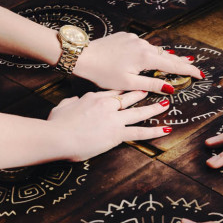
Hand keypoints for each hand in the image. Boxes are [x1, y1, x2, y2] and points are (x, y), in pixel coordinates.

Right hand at [47, 90, 171, 160]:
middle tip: (154, 90)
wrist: (58, 136)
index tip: (133, 86)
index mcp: (94, 97)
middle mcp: (107, 105)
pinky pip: (139, 132)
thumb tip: (75, 100)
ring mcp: (114, 119)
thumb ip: (72, 101)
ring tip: (165, 104)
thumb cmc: (56, 124)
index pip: (114, 91)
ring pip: (138, 112)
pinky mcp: (116, 133)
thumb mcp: (63, 106)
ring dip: (153, 108)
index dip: (125, 89)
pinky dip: (154, 131)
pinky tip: (166, 129)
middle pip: (129, 97)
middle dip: (142, 93)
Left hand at [73, 32, 202, 93]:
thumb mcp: (128, 83)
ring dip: (164, 56)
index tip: (200, 74)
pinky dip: (149, 51)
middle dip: (181, 62)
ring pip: (155, 49)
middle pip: (167, 55)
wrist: (83, 55)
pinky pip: (142, 45)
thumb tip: (170, 88)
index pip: (173, 65)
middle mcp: (143, 45)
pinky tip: (150, 55)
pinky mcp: (126, 36)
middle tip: (193, 66)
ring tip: (176, 61)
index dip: (188, 70)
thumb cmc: (103, 72)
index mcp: (145, 58)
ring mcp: (134, 39)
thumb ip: (151, 84)